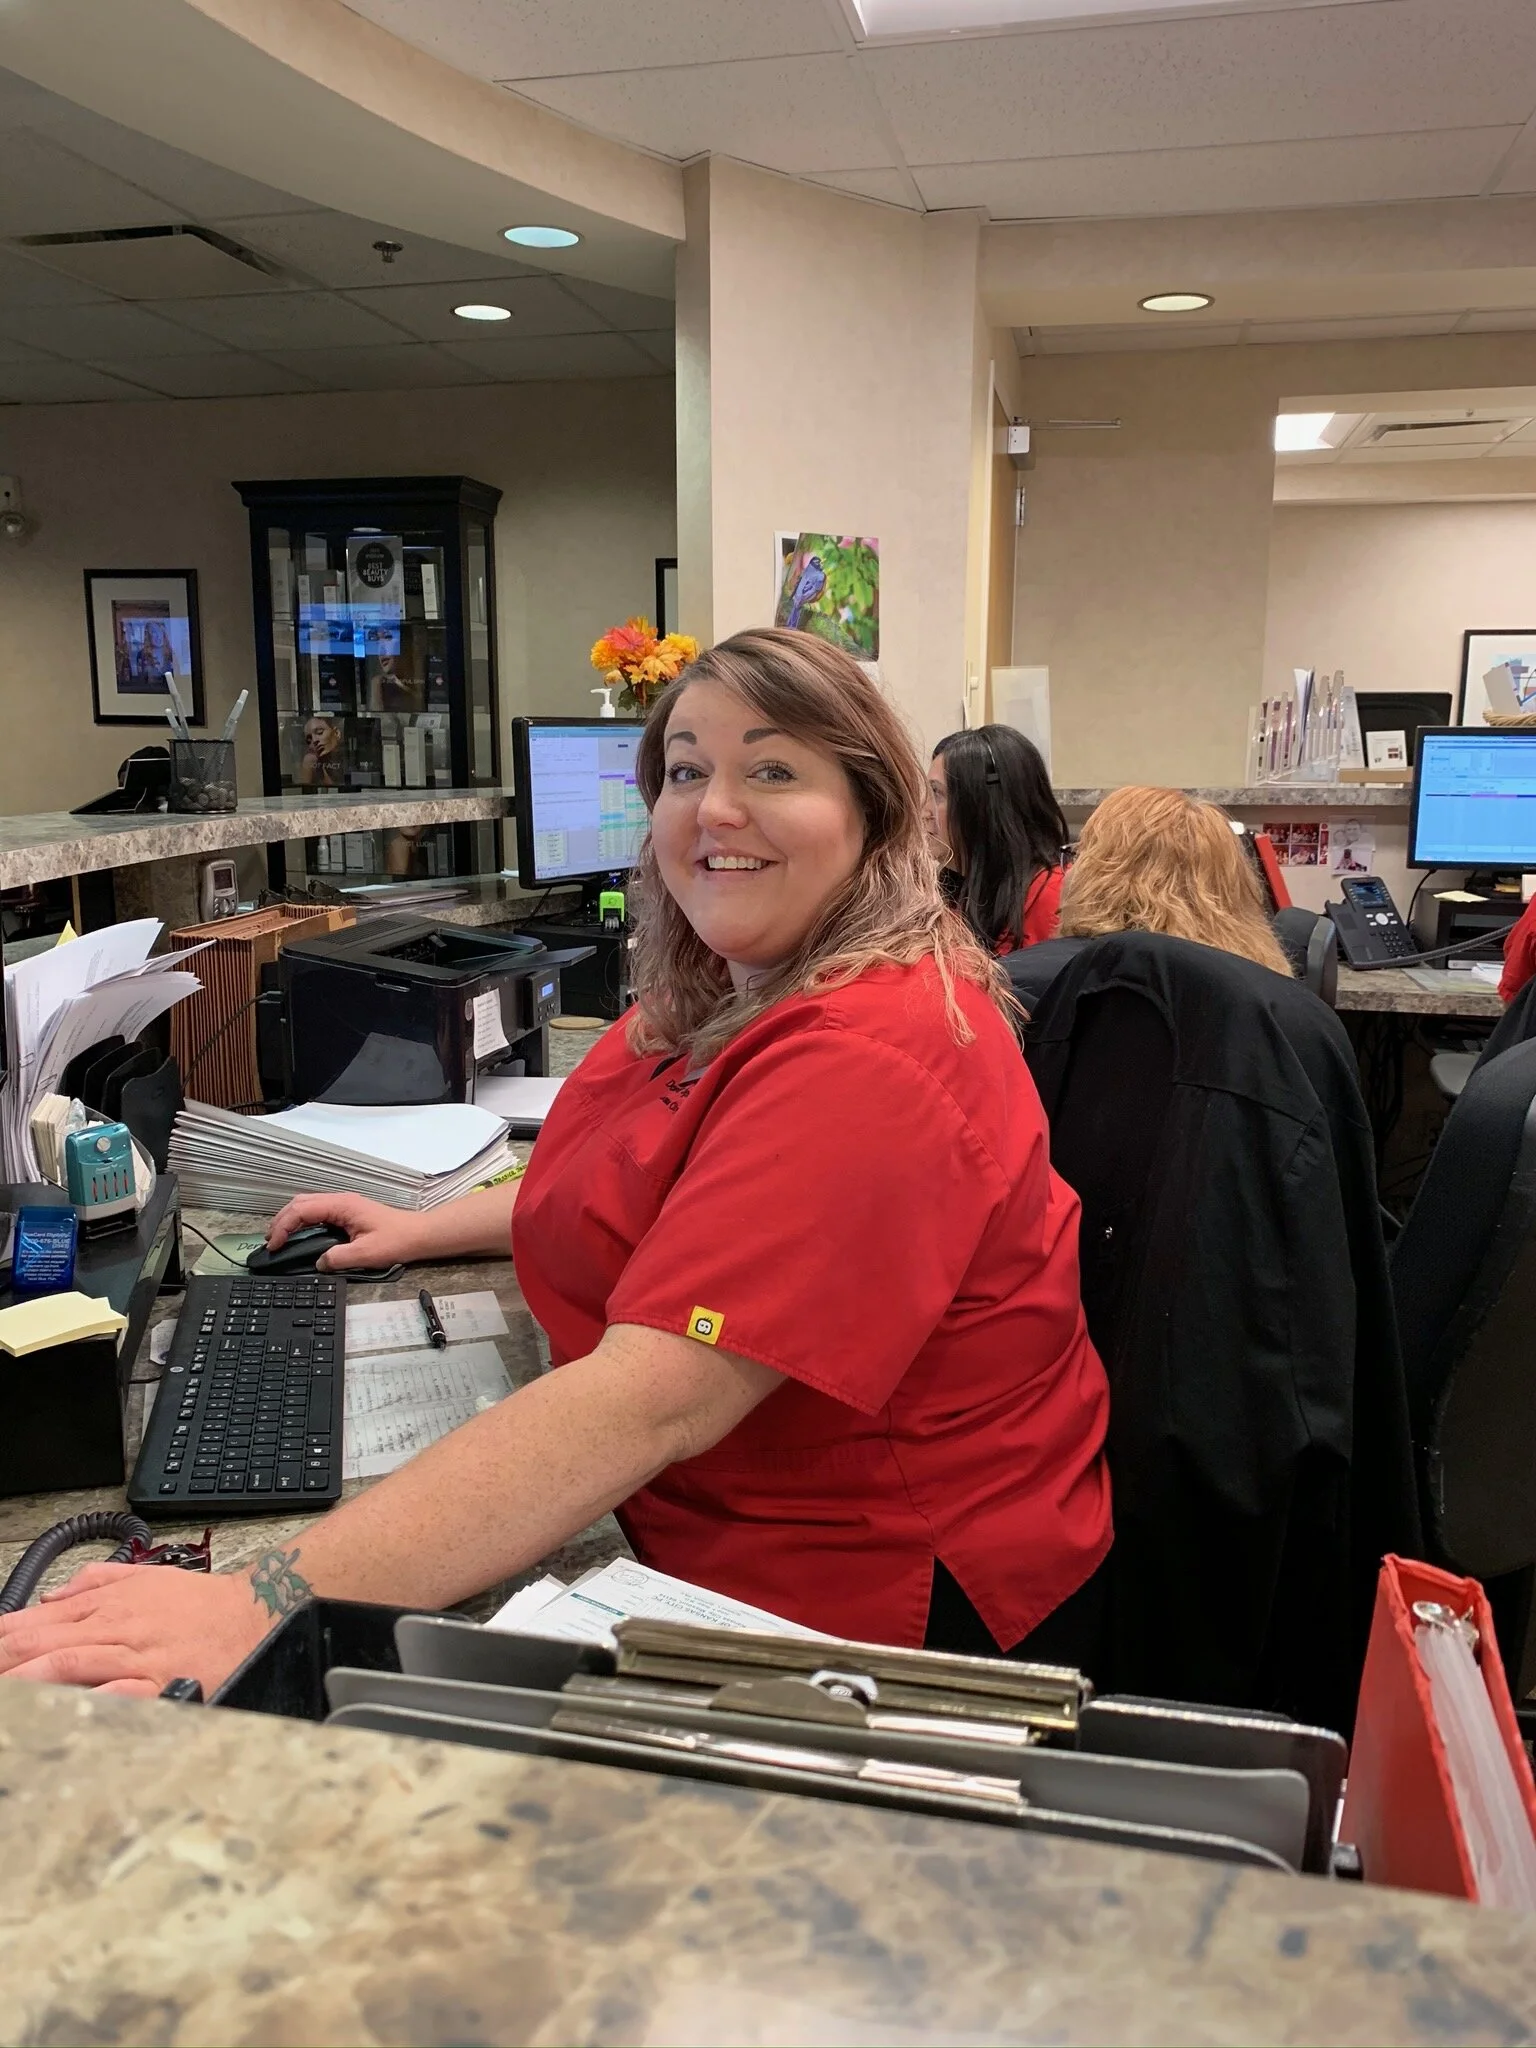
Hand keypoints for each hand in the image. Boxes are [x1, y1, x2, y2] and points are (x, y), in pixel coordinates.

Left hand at [0, 1563, 271, 1697]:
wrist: (253, 1614)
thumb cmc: (200, 1603)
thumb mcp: (145, 1577)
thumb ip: (94, 1582)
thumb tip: (50, 1597)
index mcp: (109, 1604)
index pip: (40, 1619)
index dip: (4, 1635)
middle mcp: (116, 1628)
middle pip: (45, 1643)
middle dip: (5, 1659)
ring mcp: (135, 1657)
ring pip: (69, 1665)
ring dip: (26, 1678)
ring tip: (3, 1689)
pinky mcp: (158, 1683)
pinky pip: (116, 1693)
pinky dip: (85, 1699)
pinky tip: (60, 1708)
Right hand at [267, 1191, 431, 1272]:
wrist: (418, 1235)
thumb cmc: (396, 1241)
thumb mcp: (366, 1254)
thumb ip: (338, 1259)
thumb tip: (318, 1263)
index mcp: (342, 1205)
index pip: (302, 1210)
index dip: (283, 1226)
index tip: (275, 1246)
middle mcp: (340, 1200)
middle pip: (300, 1203)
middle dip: (281, 1220)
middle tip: (270, 1242)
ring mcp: (343, 1205)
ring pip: (307, 1205)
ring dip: (290, 1219)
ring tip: (279, 1239)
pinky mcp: (346, 1213)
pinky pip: (317, 1212)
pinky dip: (302, 1221)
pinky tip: (298, 1236)